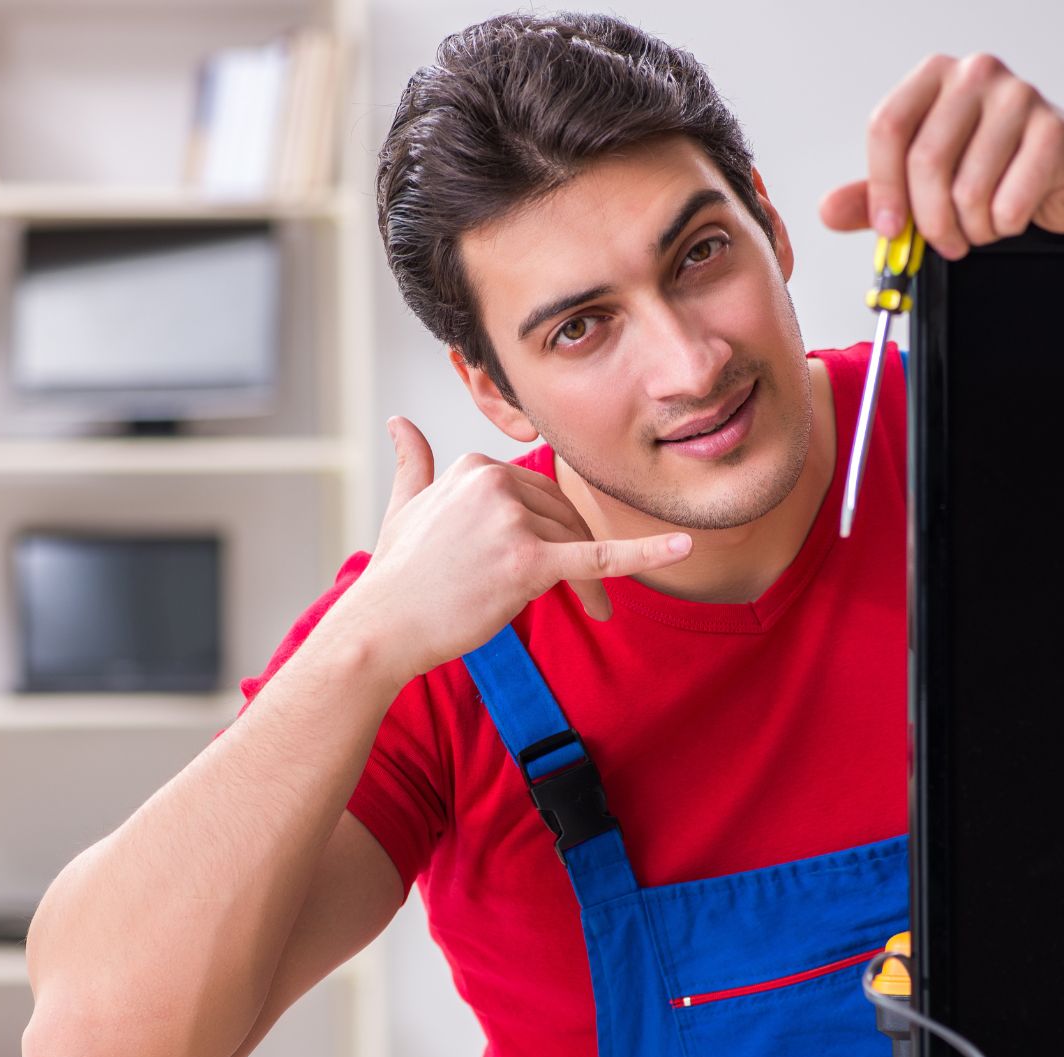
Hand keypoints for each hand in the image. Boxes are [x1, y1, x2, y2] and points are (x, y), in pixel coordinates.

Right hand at [343, 417, 692, 678]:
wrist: (382, 628)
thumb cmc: (397, 575)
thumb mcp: (404, 506)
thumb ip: (413, 462)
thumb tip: (399, 421)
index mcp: (476, 465)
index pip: (543, 493)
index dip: (558, 531)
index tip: (560, 568)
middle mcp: (494, 482)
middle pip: (566, 517)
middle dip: (581, 559)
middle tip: (594, 606)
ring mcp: (510, 520)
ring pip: (577, 544)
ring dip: (594, 584)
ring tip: (596, 614)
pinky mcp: (526, 561)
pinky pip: (596, 556)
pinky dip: (643, 553)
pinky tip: (681, 546)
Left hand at [819, 53, 1063, 258]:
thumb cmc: (995, 174)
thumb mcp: (924, 186)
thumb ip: (875, 197)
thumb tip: (828, 210)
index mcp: (933, 79)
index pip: (887, 127)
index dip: (883, 187)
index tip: (890, 228)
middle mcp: (974, 75)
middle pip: (925, 160)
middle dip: (930, 220)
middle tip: (945, 242)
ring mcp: (1018, 96)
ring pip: (968, 187)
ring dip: (972, 227)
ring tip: (982, 225)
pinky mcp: (1055, 129)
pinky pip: (1010, 200)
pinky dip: (1005, 225)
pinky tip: (1013, 216)